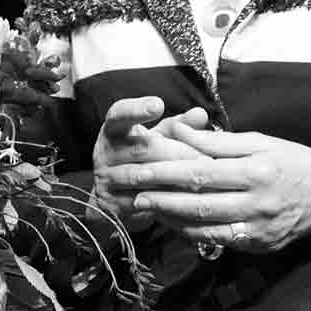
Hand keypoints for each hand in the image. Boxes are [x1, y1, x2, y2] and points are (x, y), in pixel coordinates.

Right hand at [90, 97, 211, 227]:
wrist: (116, 195)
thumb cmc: (143, 156)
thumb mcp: (158, 137)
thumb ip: (178, 125)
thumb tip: (201, 114)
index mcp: (114, 129)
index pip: (120, 114)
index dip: (136, 110)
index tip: (158, 105)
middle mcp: (104, 152)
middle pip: (141, 147)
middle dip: (177, 152)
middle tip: (205, 157)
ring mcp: (106, 180)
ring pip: (142, 176)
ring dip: (174, 177)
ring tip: (201, 177)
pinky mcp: (112, 206)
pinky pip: (142, 201)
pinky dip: (166, 199)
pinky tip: (187, 198)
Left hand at [96, 124, 310, 255]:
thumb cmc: (293, 160)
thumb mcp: (260, 141)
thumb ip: (218, 140)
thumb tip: (179, 130)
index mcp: (255, 171)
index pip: (198, 173)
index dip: (163, 173)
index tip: (137, 169)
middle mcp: (255, 203)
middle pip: (196, 204)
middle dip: (158, 198)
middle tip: (129, 192)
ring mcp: (256, 229)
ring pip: (203, 227)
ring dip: (170, 218)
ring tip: (146, 207)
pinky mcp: (258, 246)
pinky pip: (217, 240)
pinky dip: (192, 232)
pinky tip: (175, 222)